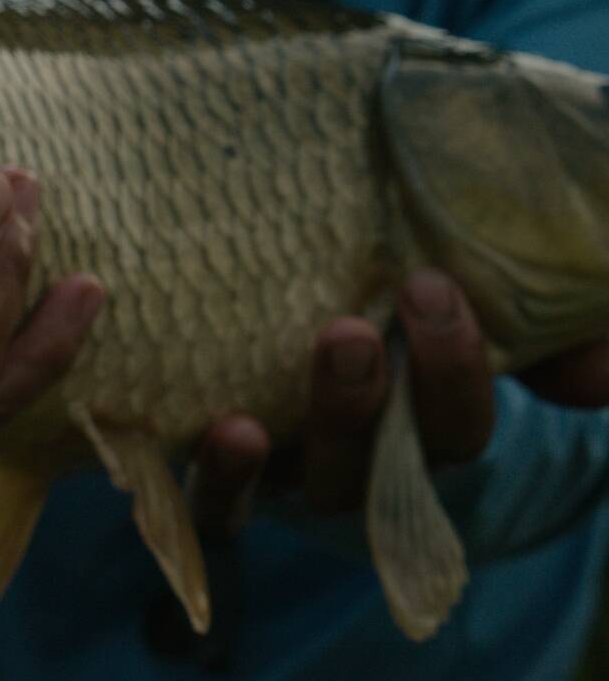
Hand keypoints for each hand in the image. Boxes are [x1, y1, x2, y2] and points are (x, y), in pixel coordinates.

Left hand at [189, 270, 608, 535]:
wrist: (261, 282)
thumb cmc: (371, 293)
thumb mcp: (449, 297)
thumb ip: (536, 332)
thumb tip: (600, 376)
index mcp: (421, 423)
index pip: (453, 425)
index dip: (451, 369)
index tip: (430, 286)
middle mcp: (358, 458)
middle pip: (375, 463)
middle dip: (367, 401)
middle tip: (351, 328)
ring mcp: (286, 469)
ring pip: (307, 483)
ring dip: (311, 430)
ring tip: (289, 372)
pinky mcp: (215, 470)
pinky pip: (219, 502)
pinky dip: (225, 477)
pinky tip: (228, 429)